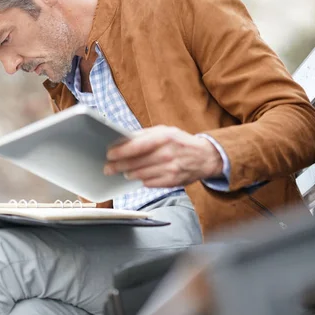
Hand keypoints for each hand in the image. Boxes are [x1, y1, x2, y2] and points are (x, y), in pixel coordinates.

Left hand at [103, 125, 223, 187]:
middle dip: (118, 166)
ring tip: (122, 171)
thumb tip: (122, 141)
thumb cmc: (180, 142)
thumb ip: (144, 135)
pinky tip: (137, 176)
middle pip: (136, 162)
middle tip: (108, 168)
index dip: (120, 151)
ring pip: (141, 174)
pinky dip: (142, 180)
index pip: (137, 146)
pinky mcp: (172, 181)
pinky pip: (150, 183)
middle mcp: (167, 153)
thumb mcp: (164, 131)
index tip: (109, 154)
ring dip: (129, 174)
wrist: (205, 157)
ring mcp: (170, 169)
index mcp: (164, 137)